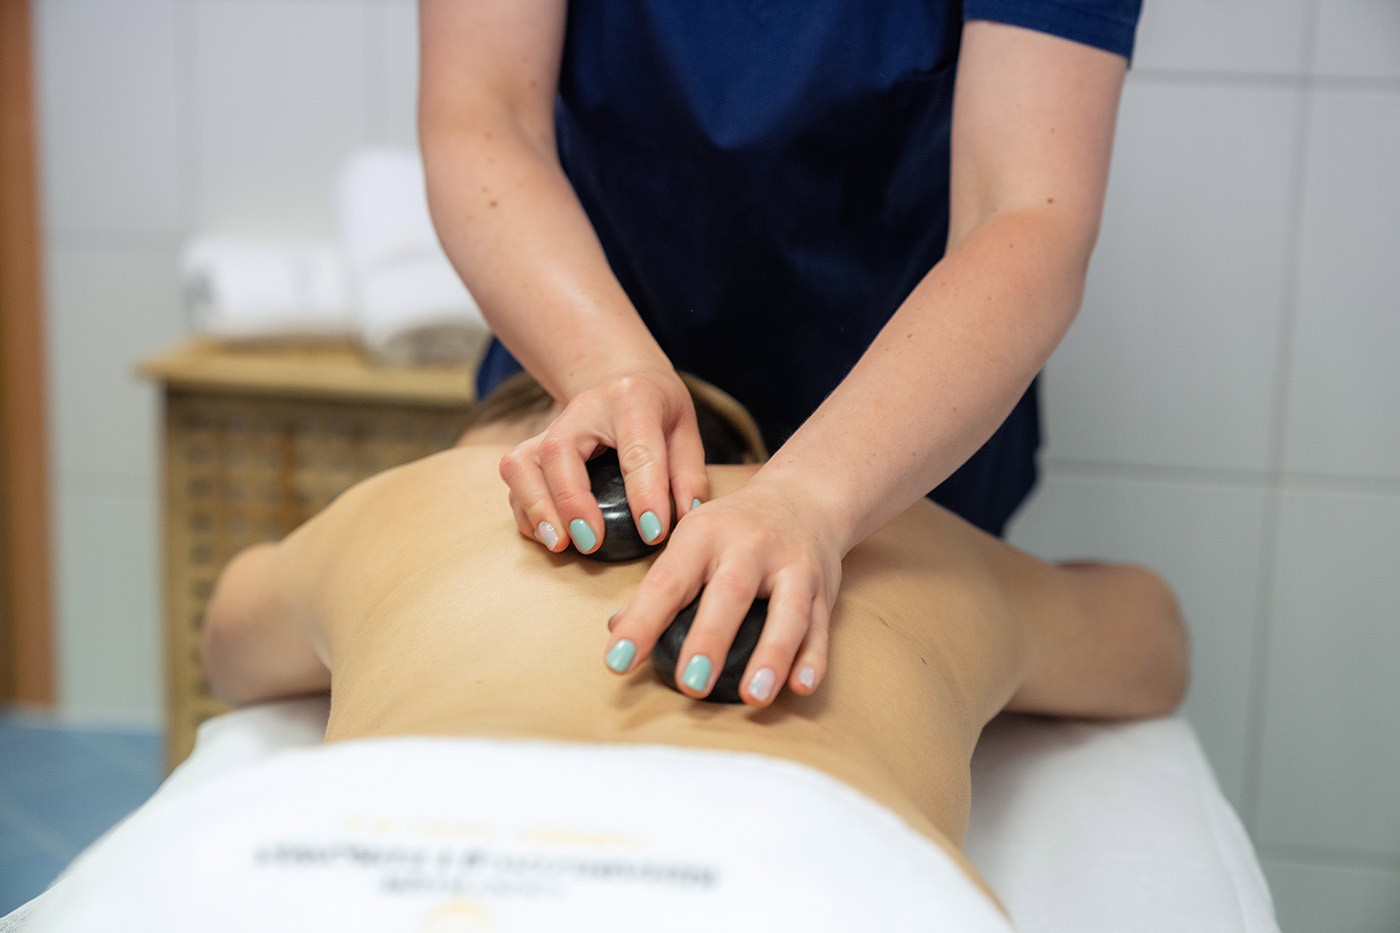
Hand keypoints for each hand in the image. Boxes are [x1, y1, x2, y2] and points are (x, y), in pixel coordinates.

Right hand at [498, 368, 709, 554]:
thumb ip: (688, 476)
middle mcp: (582, 410)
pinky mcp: (530, 448)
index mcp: (632, 399)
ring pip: (522, 464)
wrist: (620, 377)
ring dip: (537, 508)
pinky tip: (550, 536)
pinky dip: (528, 513)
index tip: (653, 532)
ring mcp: (549, 428)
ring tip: (559, 544)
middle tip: (591, 542)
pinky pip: (515, 482)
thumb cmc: (656, 409)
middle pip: (560, 452)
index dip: (645, 494)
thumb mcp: (685, 430)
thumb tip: (685, 519)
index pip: (637, 450)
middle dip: (572, 501)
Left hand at [603, 477, 843, 706]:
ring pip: (787, 612)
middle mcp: (750, 547)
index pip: (668, 581)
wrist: (804, 496)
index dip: (642, 621)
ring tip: (754, 696)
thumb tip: (618, 629)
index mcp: (705, 535)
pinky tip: (800, 686)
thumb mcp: (692, 541)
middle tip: (691, 682)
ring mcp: (792, 567)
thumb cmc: (734, 530)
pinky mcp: (823, 588)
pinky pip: (820, 626)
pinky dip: (813, 658)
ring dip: (772, 655)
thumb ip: (661, 585)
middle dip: (710, 638)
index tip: (618, 660)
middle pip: (731, 593)